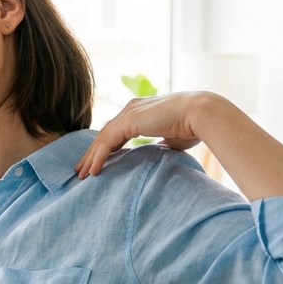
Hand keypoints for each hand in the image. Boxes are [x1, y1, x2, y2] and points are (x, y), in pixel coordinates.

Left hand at [75, 92, 214, 178]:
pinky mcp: (129, 121)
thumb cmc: (193, 126)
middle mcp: (131, 109)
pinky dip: (98, 157)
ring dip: (91, 158)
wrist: (201, 114)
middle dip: (92, 153)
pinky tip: (93, 171)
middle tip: (81, 170)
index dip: (105, 147)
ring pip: (102, 139)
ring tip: (81, 175)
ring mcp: (129, 113)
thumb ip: (161, 142)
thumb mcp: (172, 137)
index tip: (97, 163)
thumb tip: (158, 151)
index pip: (116, 130)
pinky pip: (107, 142)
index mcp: (140, 111)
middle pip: (104, 134)